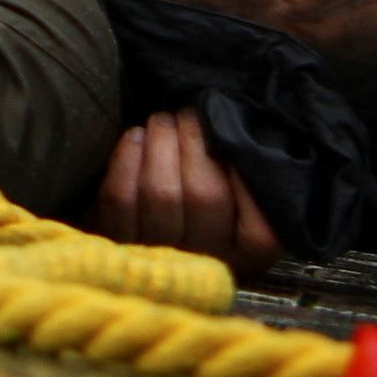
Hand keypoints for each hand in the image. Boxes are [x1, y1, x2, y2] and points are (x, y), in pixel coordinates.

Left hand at [92, 108, 287, 272]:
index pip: (256, 211)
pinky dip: (126, 160)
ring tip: (162, 121)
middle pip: (203, 194)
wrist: (156, 255)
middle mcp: (210, 262)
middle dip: (192, 140)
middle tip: (187, 114)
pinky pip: (121, 200)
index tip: (220, 124)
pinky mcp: (123, 248)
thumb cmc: (212, 208)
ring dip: (159, 144)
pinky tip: (135, 138)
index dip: (235, 158)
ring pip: (160, 194)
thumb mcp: (246, 199)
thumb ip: (247, 171)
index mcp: (253, 253)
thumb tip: (229, 124)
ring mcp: (164, 258)